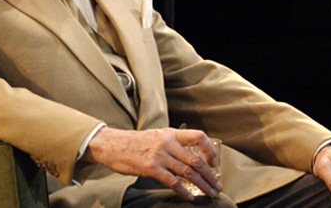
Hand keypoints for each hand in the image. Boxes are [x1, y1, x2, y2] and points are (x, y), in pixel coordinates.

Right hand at [83, 126, 222, 197]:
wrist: (113, 144)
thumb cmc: (135, 142)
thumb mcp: (156, 136)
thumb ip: (172, 144)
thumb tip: (189, 157)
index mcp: (170, 133)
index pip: (198, 136)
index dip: (210, 150)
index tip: (214, 164)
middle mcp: (167, 142)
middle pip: (196, 159)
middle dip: (210, 175)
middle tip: (217, 186)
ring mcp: (160, 155)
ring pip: (188, 172)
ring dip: (202, 185)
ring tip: (209, 194)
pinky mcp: (151, 168)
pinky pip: (173, 182)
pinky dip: (184, 191)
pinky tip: (190, 197)